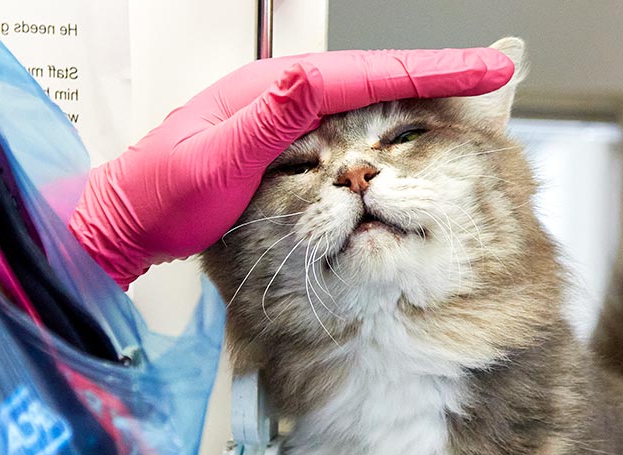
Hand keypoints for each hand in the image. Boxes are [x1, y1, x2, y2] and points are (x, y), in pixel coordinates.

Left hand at [69, 48, 515, 287]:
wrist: (126, 218)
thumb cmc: (160, 195)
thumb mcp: (211, 160)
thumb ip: (265, 119)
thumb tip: (312, 78)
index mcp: (273, 91)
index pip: (368, 74)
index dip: (432, 70)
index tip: (487, 69)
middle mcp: (282, 93)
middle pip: (377, 75)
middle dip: (439, 73)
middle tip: (496, 75)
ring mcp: (283, 113)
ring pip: (366, 95)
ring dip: (418, 91)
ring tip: (470, 94)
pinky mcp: (282, 137)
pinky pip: (347, 118)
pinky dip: (386, 115)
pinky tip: (407, 123)